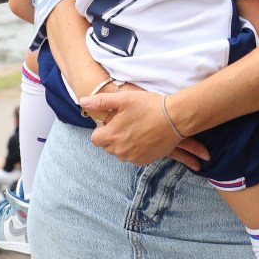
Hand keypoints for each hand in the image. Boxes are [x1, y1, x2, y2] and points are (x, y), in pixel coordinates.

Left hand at [80, 89, 210, 168]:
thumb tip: (83, 101)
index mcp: (111, 135)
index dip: (102, 130)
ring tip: (137, 130)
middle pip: (108, 147)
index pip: (95, 139)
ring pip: (120, 153)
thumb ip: (101, 101)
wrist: (175, 118)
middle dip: (113, 137)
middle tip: (126, 124)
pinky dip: (135, 150)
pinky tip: (144, 137)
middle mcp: (119, 150)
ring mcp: (132, 157)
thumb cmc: (148, 106)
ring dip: (124, 144)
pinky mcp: (145, 161)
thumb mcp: (123, 98)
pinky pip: (133, 157)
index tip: (114, 122)